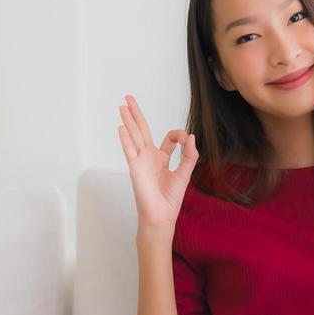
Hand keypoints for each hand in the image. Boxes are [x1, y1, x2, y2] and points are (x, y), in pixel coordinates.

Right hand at [117, 94, 197, 231]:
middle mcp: (148, 157)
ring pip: (134, 136)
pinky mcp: (135, 168)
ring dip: (128, 121)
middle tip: (128, 98)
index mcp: (161, 158)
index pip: (167, 138)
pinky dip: (126, 139)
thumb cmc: (170, 199)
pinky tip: (121, 127)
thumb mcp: (184, 173)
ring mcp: (140, 161)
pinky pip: (130, 150)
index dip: (178, 135)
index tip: (186, 140)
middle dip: (136, 114)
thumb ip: (189, 155)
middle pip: (141, 130)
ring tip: (122, 106)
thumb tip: (191, 136)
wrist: (161, 215)